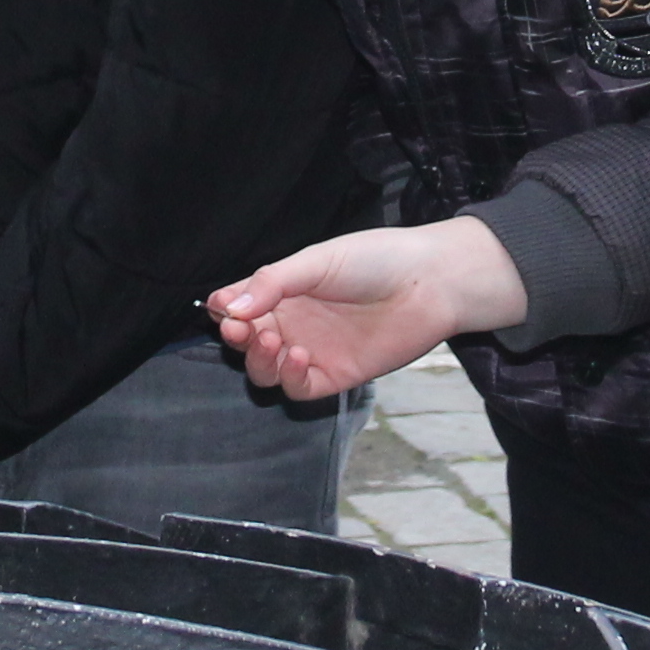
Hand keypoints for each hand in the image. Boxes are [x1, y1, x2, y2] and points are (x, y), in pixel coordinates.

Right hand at [210, 220, 527, 399]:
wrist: (429, 283)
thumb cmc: (375, 260)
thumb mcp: (317, 261)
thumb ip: (272, 283)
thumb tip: (226, 308)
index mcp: (283, 290)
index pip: (239, 305)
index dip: (225, 309)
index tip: (220, 309)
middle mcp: (293, 322)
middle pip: (246, 342)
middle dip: (236, 338)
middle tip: (240, 329)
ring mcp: (312, 351)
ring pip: (266, 370)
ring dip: (259, 360)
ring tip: (271, 341)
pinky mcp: (335, 376)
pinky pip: (299, 389)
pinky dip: (290, 378)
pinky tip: (299, 357)